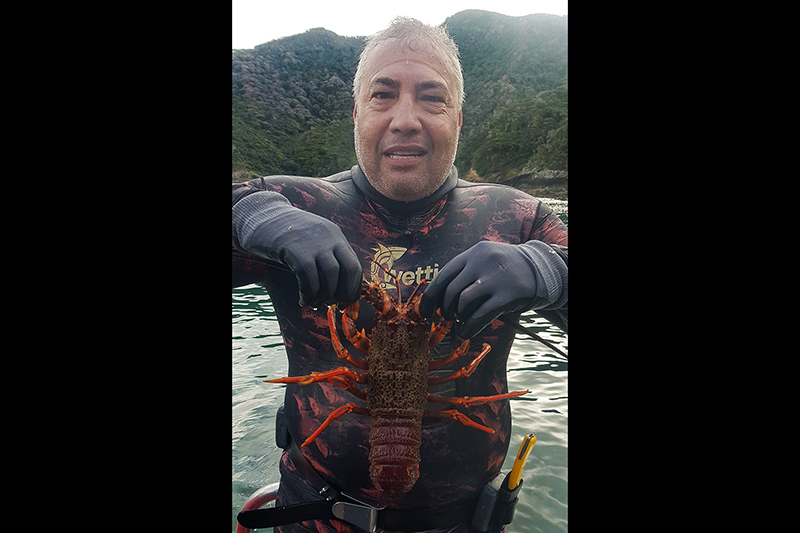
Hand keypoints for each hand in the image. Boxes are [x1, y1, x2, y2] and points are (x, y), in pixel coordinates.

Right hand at [233, 192, 361, 306]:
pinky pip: (308, 278)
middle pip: (349, 270)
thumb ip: (327, 256)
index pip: (355, 266)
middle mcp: (329, 237)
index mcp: (336, 236)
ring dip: (324, 296)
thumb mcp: (314, 239)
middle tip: (333, 305)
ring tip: (314, 303)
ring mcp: (313, 242)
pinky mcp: (295, 249)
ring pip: (330, 276)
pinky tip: (303, 300)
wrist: (261, 215)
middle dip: (344, 293)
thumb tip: (338, 288)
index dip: (353, 289)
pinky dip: (308, 294)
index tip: (345, 302)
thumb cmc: (287, 233)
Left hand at [419, 241, 545, 338]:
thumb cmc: (506, 268)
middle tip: (446, 316)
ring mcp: (495, 278)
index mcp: (474, 252)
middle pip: (451, 290)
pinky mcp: (507, 295)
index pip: (444, 274)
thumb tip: (438, 298)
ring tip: (459, 321)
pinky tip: (466, 331)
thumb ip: (465, 272)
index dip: (430, 295)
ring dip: (457, 316)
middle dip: (444, 308)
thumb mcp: (486, 259)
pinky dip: (469, 326)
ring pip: (463, 302)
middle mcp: (483, 262)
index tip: (424, 310)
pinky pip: (480, 315)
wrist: (541, 268)